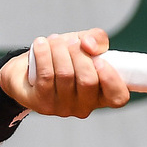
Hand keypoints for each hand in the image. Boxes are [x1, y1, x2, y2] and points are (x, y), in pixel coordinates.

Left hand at [0, 29, 129, 117]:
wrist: (28, 67)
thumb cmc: (63, 57)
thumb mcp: (85, 43)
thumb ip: (97, 39)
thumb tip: (90, 45)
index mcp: (102, 94)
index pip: (118, 97)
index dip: (112, 79)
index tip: (100, 61)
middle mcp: (84, 106)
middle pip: (88, 81)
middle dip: (78, 54)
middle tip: (70, 43)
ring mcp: (62, 108)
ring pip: (65, 75)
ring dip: (59, 50)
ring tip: (54, 41)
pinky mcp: (42, 103)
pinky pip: (46, 75)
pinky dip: (44, 54)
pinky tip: (41, 44)